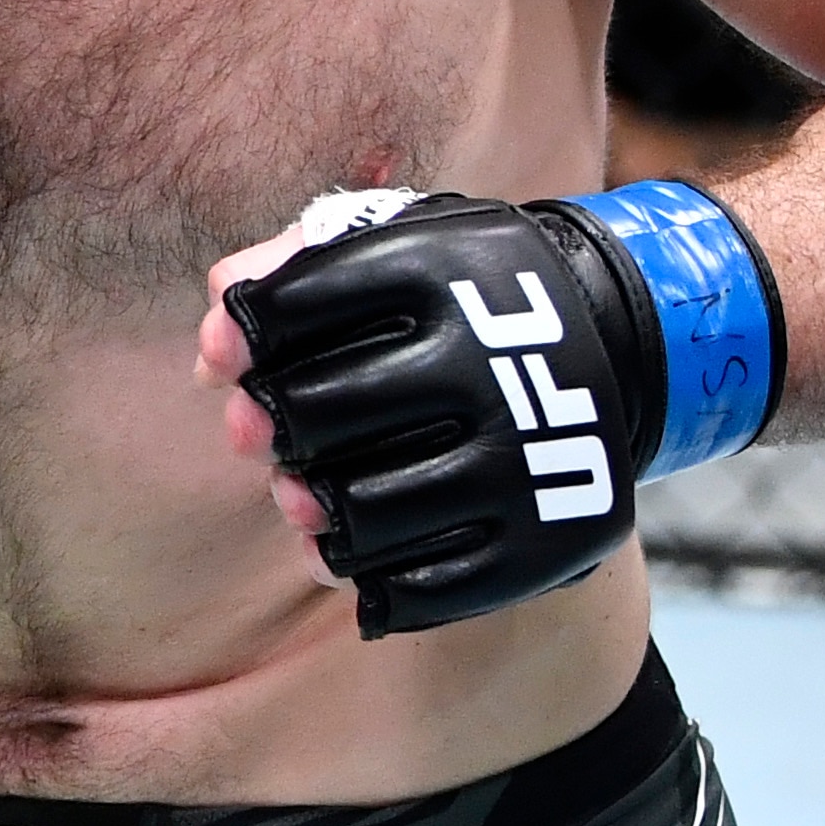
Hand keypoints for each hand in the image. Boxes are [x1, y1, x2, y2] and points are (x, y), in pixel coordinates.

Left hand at [197, 183, 770, 638]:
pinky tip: (355, 551)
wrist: (613, 339)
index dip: (246, 337)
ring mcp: (525, 461)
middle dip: (270, 428)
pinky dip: (369, 578)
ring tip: (303, 498)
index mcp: (440, 273)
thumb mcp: (392, 239)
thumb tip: (212, 355)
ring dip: (308, 509)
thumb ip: (286, 268)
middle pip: (317, 415)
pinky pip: (423, 587)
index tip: (235, 360)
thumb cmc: (461, 293)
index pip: (294, 306)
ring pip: (362, 510)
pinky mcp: (546, 544)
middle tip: (262, 434)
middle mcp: (488, 366)